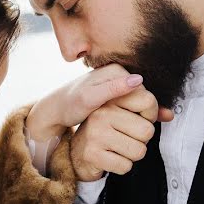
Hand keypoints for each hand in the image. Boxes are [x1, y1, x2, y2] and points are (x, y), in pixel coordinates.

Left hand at [25, 64, 145, 141]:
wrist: (57, 109)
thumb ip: (112, 88)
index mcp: (116, 71)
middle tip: (136, 132)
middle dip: (143, 115)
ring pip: (140, 104)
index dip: (146, 113)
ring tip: (131, 132)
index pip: (145, 93)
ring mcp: (118, 84)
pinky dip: (136, 118)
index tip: (137, 127)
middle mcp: (119, 74)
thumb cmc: (70, 104)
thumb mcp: (89, 98)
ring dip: (140, 118)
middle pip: (144, 98)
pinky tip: (132, 129)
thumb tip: (138, 80)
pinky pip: (133, 106)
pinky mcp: (115, 94)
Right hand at [70, 82, 173, 181]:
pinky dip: (123, 166)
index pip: (148, 101)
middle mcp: (102, 113)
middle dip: (142, 140)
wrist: (77, 152)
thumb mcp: (124, 115)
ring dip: (133, 154)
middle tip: (127, 138)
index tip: (140, 119)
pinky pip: (126, 166)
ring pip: (139, 151)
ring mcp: (96, 134)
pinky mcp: (93, 154)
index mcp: (112, 99)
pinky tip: (111, 159)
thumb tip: (170, 115)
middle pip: (147, 131)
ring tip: (119, 148)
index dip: (150, 115)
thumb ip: (147, 112)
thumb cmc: (107, 131)